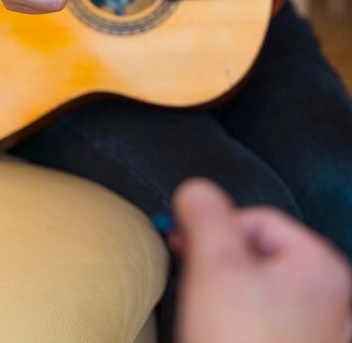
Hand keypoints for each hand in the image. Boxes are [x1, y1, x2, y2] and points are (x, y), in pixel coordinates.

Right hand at [172, 179, 351, 342]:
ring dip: (227, 291)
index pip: (257, 219)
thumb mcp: (213, 265)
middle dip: (220, 263)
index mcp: (320, 265)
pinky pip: (268, 320)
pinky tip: (223, 335)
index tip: (184, 245)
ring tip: (207, 315)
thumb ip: (204, 214)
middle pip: (260, 253)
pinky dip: (241, 320)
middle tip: (193, 280)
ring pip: (261, 288)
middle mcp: (333, 296)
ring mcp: (321, 331)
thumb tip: (195, 189)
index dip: (215, 228)